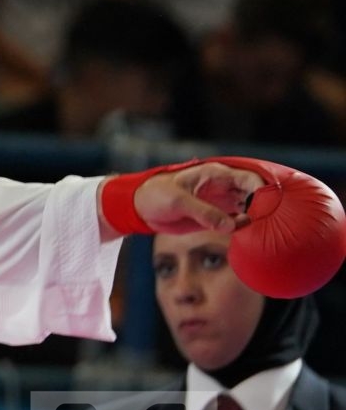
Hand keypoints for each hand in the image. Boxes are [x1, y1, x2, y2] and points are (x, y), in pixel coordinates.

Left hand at [132, 161, 264, 233]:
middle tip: (268, 223)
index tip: (269, 208)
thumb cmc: (155, 195)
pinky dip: (244, 226)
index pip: (249, 179)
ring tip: (261, 231)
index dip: (263, 192)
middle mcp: (223, 186)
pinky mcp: (216, 216)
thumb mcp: (178, 201)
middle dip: (264, 206)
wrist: (140, 208)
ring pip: (248, 207)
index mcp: (216, 174)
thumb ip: (204, 213)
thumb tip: (231, 226)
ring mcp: (221, 201)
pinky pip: (237, 220)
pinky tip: (247, 235)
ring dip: (255, 217)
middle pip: (254, 193)